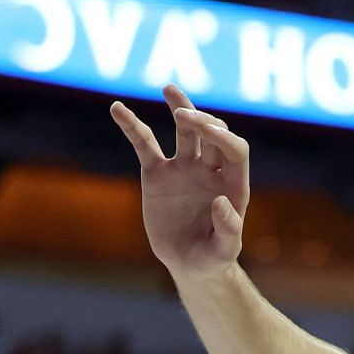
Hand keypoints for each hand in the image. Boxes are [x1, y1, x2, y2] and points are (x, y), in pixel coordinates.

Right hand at [111, 85, 248, 279]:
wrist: (187, 264)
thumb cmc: (211, 259)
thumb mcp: (223, 252)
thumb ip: (228, 230)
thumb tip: (221, 201)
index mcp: (233, 183)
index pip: (235, 149)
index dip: (223, 137)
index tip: (207, 132)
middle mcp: (210, 169)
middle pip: (211, 132)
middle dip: (200, 121)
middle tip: (183, 118)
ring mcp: (184, 167)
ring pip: (184, 129)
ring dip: (180, 107)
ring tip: (169, 88)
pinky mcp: (157, 173)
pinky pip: (144, 144)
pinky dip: (132, 126)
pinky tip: (118, 109)